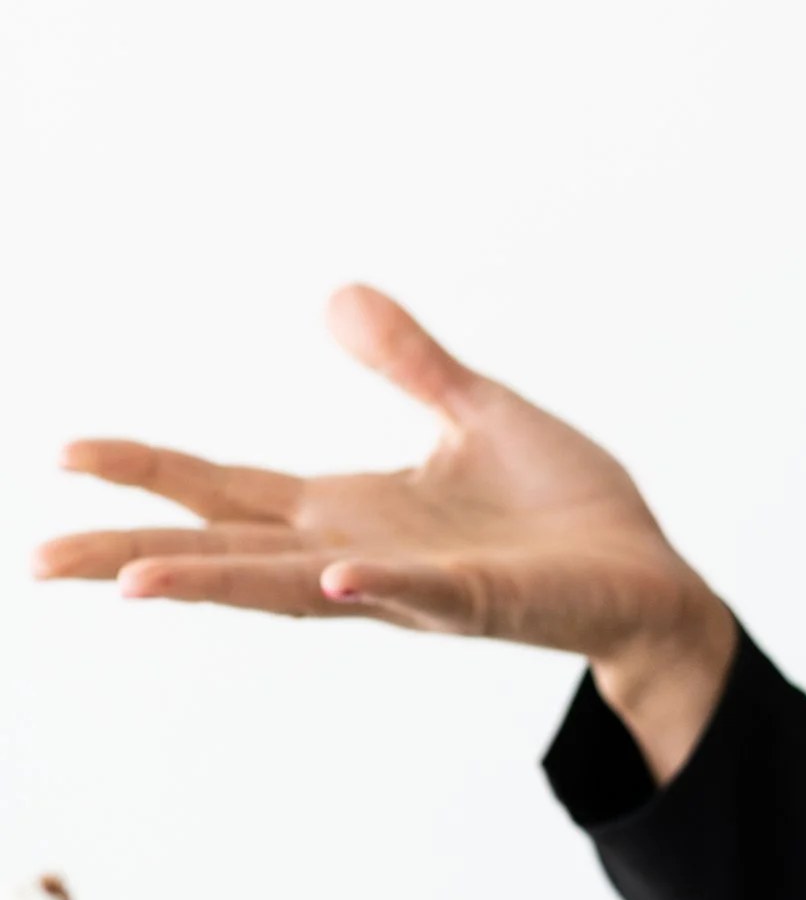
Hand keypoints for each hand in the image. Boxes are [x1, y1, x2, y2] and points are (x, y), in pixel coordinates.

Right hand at [34, 288, 737, 781]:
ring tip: (130, 582)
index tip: (65, 456)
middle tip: (38, 561)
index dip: (151, 476)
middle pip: (229, 554)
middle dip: (137, 555)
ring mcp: (420, 589)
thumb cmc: (566, 512)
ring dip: (219, 585)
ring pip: (299, 591)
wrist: (650, 578)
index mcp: (354, 513)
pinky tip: (329, 578)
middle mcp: (366, 560)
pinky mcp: (488, 603)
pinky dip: (376, 590)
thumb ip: (407, 363)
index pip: (229, 494)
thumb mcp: (475, 413)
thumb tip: (332, 296)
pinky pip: (423, 598)